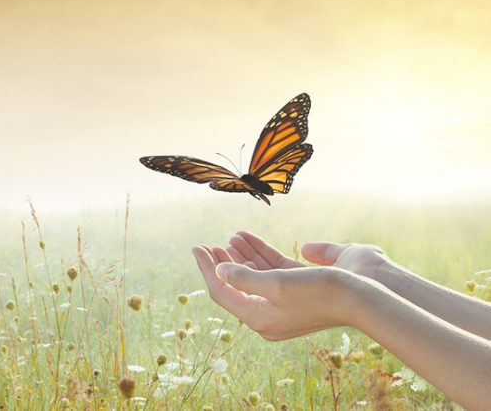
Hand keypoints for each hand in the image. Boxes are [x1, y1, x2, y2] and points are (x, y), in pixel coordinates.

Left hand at [192, 245, 357, 339]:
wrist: (359, 298)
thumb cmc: (318, 290)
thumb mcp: (276, 284)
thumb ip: (243, 278)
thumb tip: (219, 271)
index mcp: (258, 317)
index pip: (222, 291)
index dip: (207, 268)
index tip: (196, 247)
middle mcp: (266, 315)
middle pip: (234, 286)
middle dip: (220, 264)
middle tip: (207, 245)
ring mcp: (280, 305)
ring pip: (252, 278)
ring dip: (239, 257)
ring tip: (227, 238)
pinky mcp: (293, 293)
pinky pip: (269, 274)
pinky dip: (258, 257)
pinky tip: (247, 241)